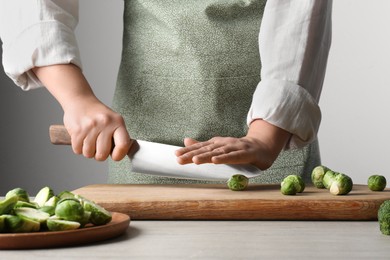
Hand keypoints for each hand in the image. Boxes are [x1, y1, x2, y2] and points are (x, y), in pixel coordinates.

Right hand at [63, 96, 131, 160]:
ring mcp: (91, 126)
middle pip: (102, 154)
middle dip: (99, 155)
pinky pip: (78, 150)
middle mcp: (105, 123)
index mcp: (118, 122)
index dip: (119, 155)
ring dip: (88, 151)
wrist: (80, 100)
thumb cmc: (99, 115)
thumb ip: (119, 136)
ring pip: (89, 153)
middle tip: (98, 147)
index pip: (123, 145)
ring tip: (89, 140)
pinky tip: (82, 138)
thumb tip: (121, 154)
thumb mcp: (114, 121)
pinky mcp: (78, 130)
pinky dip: (78, 147)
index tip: (115, 156)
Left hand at [175, 120, 290, 169]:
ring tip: (195, 160)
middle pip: (206, 149)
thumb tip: (186, 141)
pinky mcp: (244, 153)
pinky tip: (216, 161)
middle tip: (180, 159)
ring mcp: (234, 147)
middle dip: (192, 154)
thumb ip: (203, 146)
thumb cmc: (238, 149)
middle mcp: (223, 144)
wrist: (261, 147)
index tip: (176, 155)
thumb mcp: (218, 147)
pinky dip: (224, 158)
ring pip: (218, 153)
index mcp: (216, 143)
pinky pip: (233, 156)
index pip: (200, 147)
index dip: (188, 151)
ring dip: (206, 156)